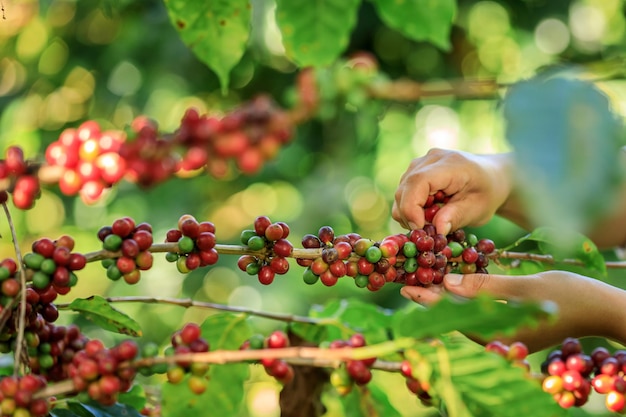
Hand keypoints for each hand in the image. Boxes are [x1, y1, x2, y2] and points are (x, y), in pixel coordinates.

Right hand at [392, 149, 512, 234]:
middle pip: (404, 189)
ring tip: (433, 220)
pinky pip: (404, 192)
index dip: (412, 207)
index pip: (418, 182)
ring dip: (410, 213)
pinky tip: (429, 212)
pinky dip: (411, 208)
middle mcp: (430, 159)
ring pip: (401, 192)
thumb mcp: (478, 209)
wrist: (491, 177)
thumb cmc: (487, 192)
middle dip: (410, 215)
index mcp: (450, 164)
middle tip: (428, 231)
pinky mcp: (415, 170)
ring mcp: (420, 163)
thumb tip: (437, 230)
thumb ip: (457, 218)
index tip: (420, 229)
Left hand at [400, 271, 625, 351]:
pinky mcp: (512, 328)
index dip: (428, 299)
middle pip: (456, 316)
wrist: (603, 311)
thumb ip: (485, 287)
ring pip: (467, 315)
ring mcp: (505, 335)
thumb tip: (447, 282)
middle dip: (432, 297)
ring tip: (424, 281)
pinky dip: (465, 299)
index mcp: (498, 333)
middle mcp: (497, 339)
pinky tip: (456, 286)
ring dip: (446, 297)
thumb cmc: (568, 298)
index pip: (454, 314)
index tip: (406, 287)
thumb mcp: (524, 288)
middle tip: (407, 281)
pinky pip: (481, 314)